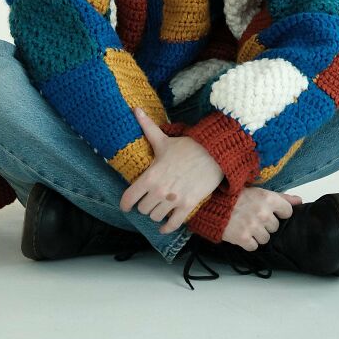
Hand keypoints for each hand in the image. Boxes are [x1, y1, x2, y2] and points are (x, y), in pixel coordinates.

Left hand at [119, 107, 223, 233]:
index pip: (129, 198)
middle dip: (144, 205)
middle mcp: (159, 191)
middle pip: (143, 209)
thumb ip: (147, 127)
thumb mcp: (164, 139)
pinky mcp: (187, 206)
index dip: (125, 204)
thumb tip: (135, 110)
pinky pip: (172, 224)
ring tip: (158, 208)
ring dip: (155, 214)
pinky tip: (164, 227)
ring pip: (155, 217)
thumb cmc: (186, 147)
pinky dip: (166, 228)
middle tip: (148, 200)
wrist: (213, 154)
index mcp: (151, 175)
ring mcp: (173, 200)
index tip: (126, 206)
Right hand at [222, 186, 302, 250]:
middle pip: (275, 227)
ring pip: (265, 238)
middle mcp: (263, 213)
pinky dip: (248, 242)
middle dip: (266, 224)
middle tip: (253, 217)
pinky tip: (241, 232)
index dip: (279, 213)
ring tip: (246, 225)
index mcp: (268, 198)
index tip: (271, 212)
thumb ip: (281, 197)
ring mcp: (253, 227)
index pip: (287, 212)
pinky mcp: (243, 238)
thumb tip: (299, 201)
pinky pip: (254, 246)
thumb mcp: (258, 191)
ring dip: (257, 234)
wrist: (212, 204)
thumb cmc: (236, 196)